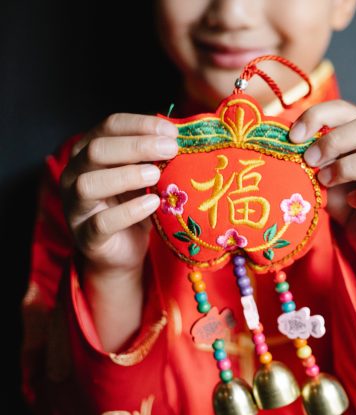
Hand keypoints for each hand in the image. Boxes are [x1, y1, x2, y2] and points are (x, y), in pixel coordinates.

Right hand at [59, 114, 177, 351]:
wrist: (123, 251)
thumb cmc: (134, 204)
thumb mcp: (145, 175)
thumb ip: (154, 156)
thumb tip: (182, 136)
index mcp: (89, 151)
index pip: (109, 126)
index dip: (141, 125)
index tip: (172, 131)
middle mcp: (75, 174)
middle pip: (96, 150)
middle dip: (137, 146)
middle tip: (171, 149)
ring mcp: (76, 206)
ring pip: (89, 184)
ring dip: (127, 176)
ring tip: (156, 175)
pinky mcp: (86, 236)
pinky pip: (101, 222)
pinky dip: (129, 211)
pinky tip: (153, 204)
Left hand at [288, 100, 355, 266]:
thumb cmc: (348, 199)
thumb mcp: (326, 173)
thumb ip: (315, 156)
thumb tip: (290, 143)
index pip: (346, 110)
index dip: (318, 116)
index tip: (293, 136)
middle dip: (334, 140)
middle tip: (309, 159)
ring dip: (346, 167)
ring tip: (324, 181)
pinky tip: (351, 203)